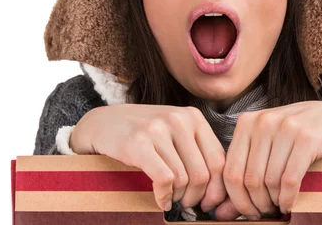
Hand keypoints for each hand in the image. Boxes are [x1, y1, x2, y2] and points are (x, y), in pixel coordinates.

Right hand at [70, 104, 226, 211]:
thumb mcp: (175, 132)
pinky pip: (164, 179)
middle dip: (196, 197)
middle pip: (202, 173)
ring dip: (178, 197)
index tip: (209, 203)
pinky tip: (161, 199)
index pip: (218, 160)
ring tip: (171, 198)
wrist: (103, 122)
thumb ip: (198, 152)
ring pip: (183, 179)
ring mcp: (158, 129)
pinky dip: (164, 196)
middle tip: (186, 203)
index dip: (217, 188)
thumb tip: (219, 192)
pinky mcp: (138, 143)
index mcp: (193, 117)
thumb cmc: (144, 132)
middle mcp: (179, 119)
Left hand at [214, 101, 321, 220]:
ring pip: (269, 181)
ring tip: (281, 205)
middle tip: (268, 211)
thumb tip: (219, 213)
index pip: (230, 171)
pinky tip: (291, 203)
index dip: (237, 200)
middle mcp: (264, 121)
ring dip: (275, 202)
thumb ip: (243, 177)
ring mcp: (286, 127)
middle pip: (249, 179)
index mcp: (247, 122)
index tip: (250, 212)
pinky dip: (288, 199)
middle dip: (257, 204)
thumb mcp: (267, 150)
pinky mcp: (308, 138)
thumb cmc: (298, 137)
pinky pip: (289, 180)